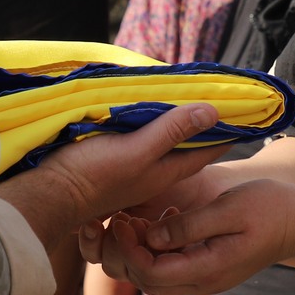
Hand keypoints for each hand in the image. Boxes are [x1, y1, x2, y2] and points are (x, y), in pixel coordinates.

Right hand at [0, 104, 227, 249]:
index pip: (206, 149)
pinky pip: (142, 143)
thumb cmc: (94, 173)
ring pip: (164, 144)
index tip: (245, 111)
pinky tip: (147, 115)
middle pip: (187, 146)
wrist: (49, 195)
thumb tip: (211, 110)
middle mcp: (154, 172)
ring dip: (177, 126)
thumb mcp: (136, 150)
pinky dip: (151, 128)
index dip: (225, 131)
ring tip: (188, 101)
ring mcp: (133, 170)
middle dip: (203, 126)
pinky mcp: (113, 164)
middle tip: (219, 99)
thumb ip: (171, 131)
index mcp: (165, 170)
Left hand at [83, 178, 294, 294]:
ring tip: (138, 220)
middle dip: (127, 255)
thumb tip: (150, 237)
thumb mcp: (228, 209)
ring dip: (140, 253)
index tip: (122, 220)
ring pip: (157, 278)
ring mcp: (208, 278)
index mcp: (208, 269)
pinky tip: (164, 221)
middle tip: (122, 220)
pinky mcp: (210, 269)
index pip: (151, 274)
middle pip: (148, 283)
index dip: (129, 250)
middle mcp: (204, 282)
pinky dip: (158, 250)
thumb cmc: (269, 207)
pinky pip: (173, 268)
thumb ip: (188, 226)